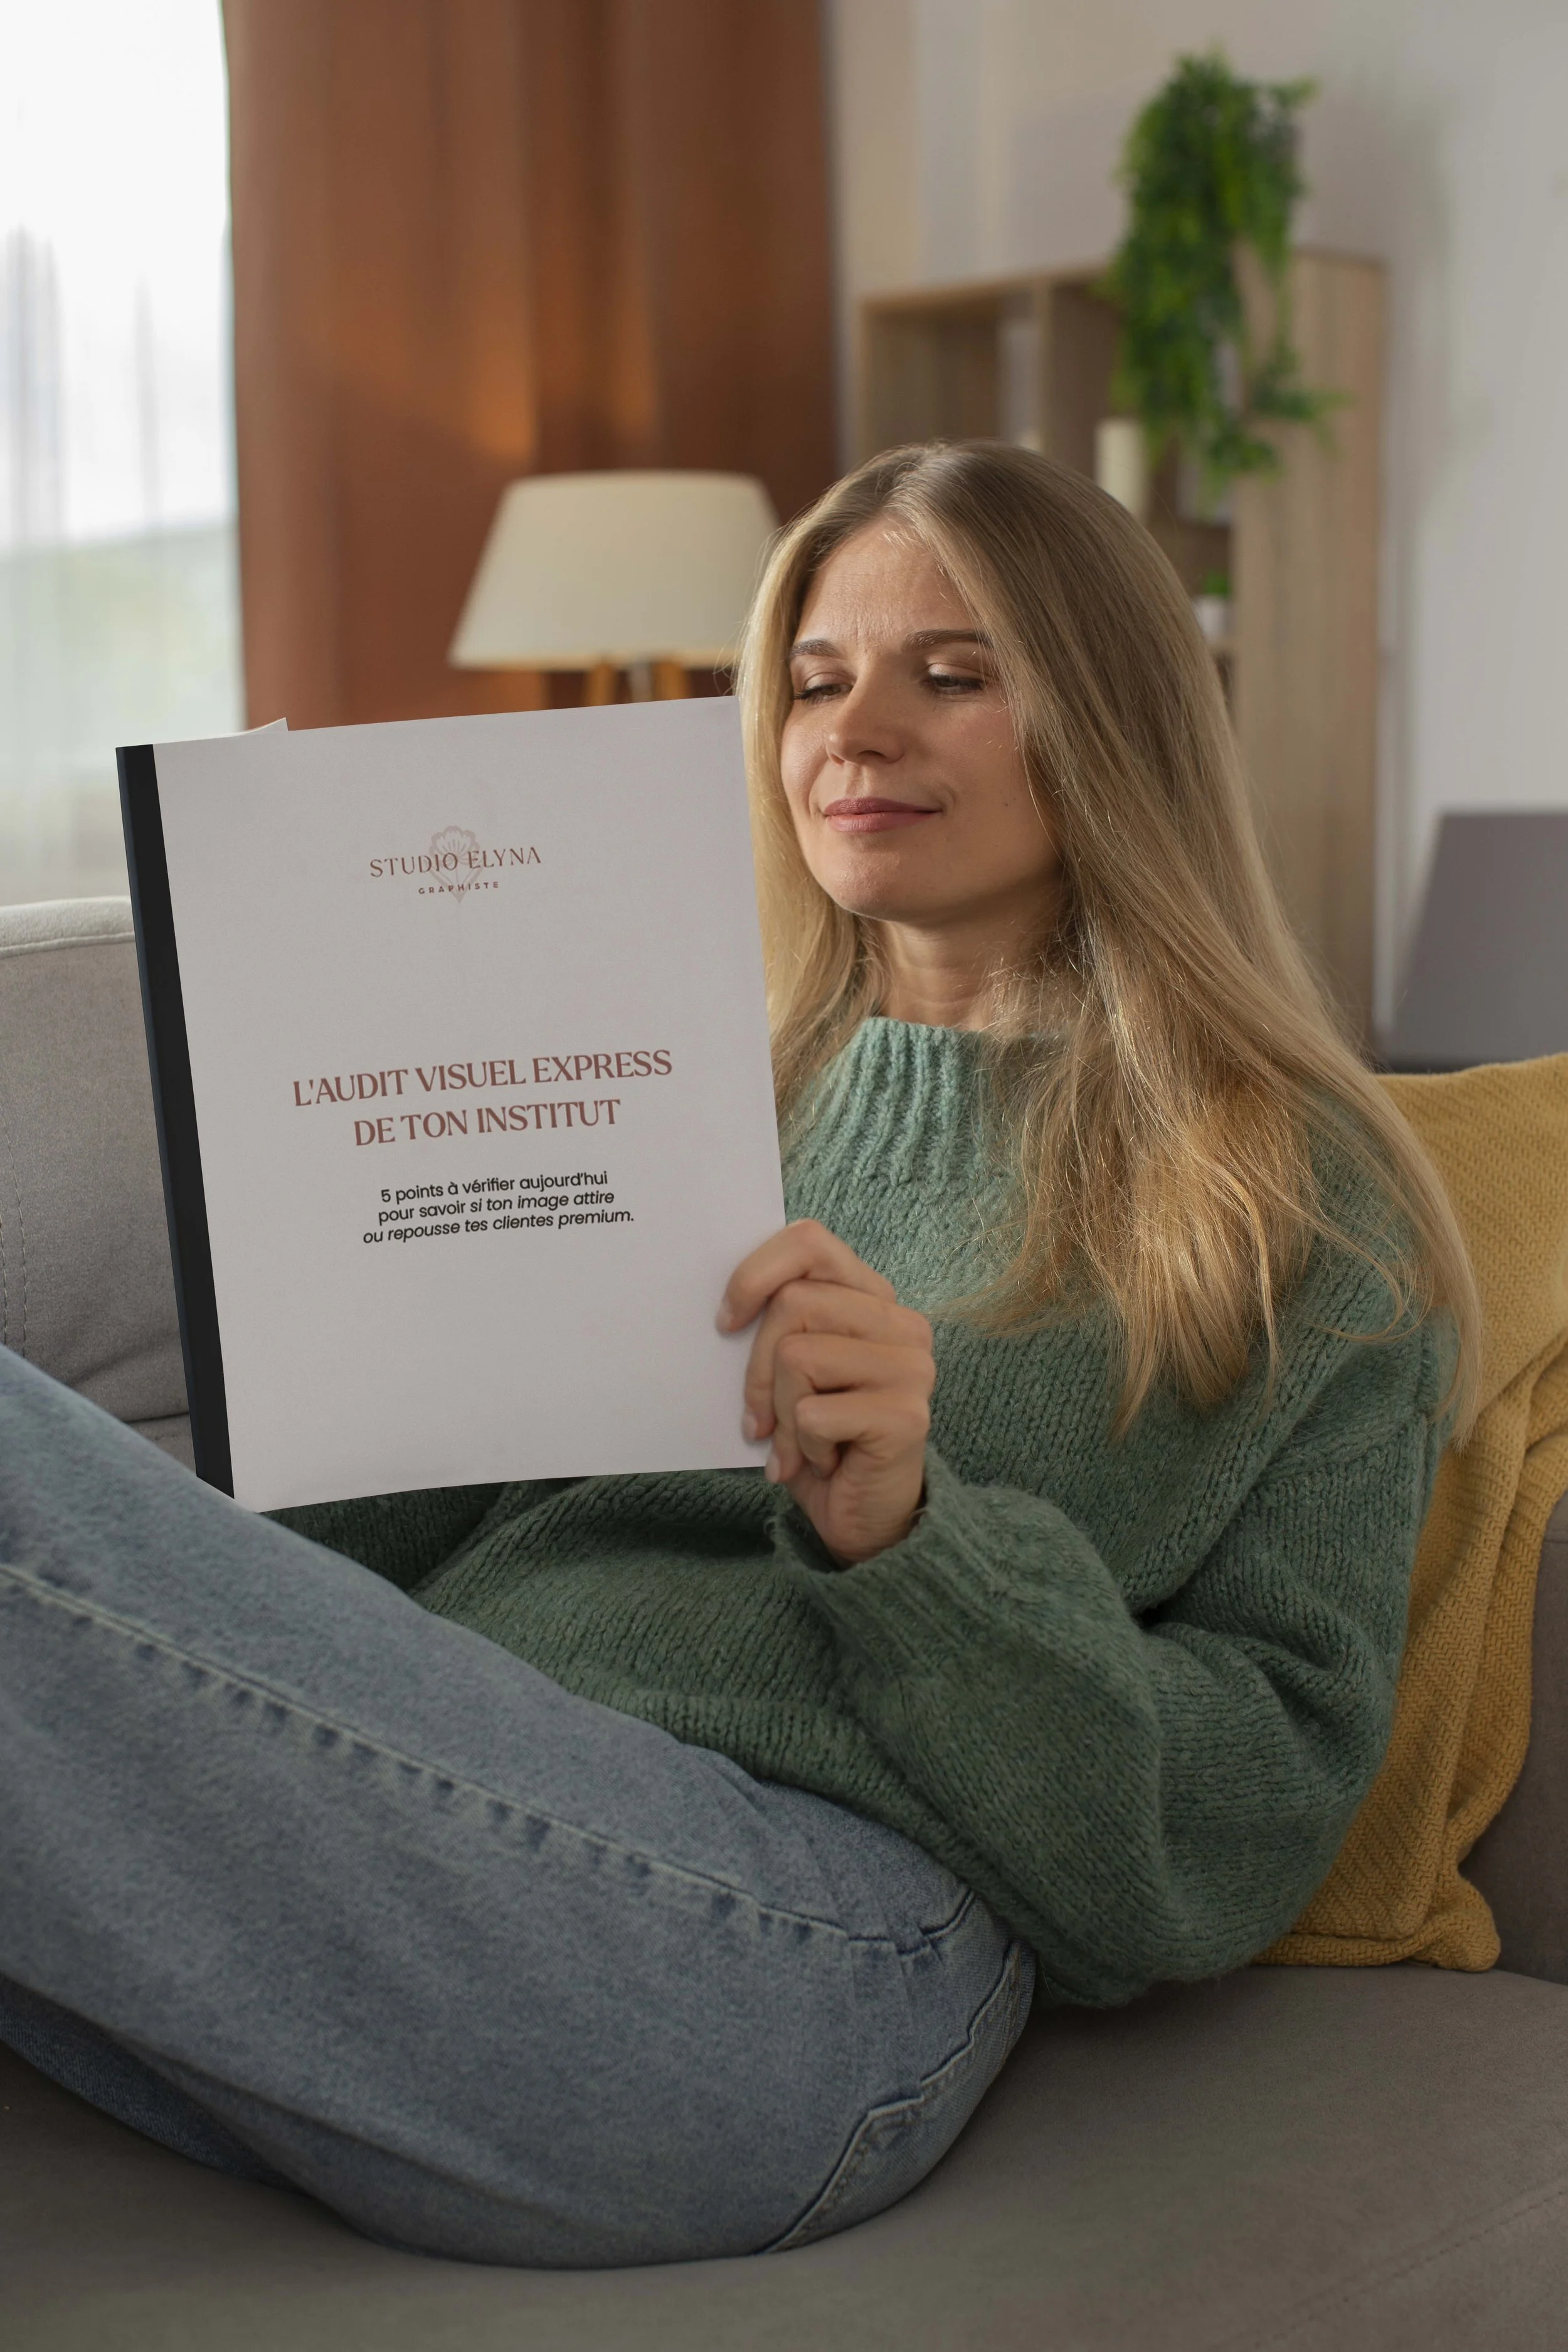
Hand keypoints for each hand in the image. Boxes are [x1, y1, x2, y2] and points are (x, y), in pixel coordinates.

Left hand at [718, 1221, 934, 1564]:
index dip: (756, 1273)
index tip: (726, 1321)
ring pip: (798, 1356)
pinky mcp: (907, 1415)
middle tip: (758, 1420)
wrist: (864, 1519)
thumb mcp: (789, 1373)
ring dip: (779, 1413)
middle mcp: (901, 1324)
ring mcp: (911, 1367)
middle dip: (756, 1369)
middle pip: (793, 1303)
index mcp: (873, 1299)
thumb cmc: (819, 1439)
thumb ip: (776, 1327)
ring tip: (800, 1443)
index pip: (810, 1243)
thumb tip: (722, 1310)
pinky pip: (812, 1413)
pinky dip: (800, 1447)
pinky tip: (823, 1463)